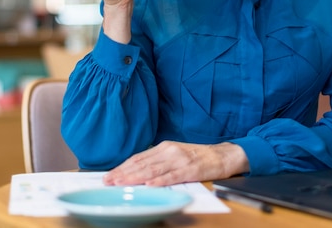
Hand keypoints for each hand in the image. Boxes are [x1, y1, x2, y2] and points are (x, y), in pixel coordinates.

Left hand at [102, 141, 249, 185]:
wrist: (222, 155)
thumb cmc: (198, 156)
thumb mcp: (175, 153)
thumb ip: (158, 160)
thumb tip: (136, 170)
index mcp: (164, 147)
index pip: (139, 158)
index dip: (123, 167)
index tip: (110, 175)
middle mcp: (170, 151)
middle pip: (143, 163)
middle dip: (124, 173)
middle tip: (109, 181)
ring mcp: (180, 159)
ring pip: (154, 170)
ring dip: (136, 177)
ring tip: (122, 183)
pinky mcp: (191, 169)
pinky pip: (173, 176)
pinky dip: (161, 181)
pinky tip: (150, 185)